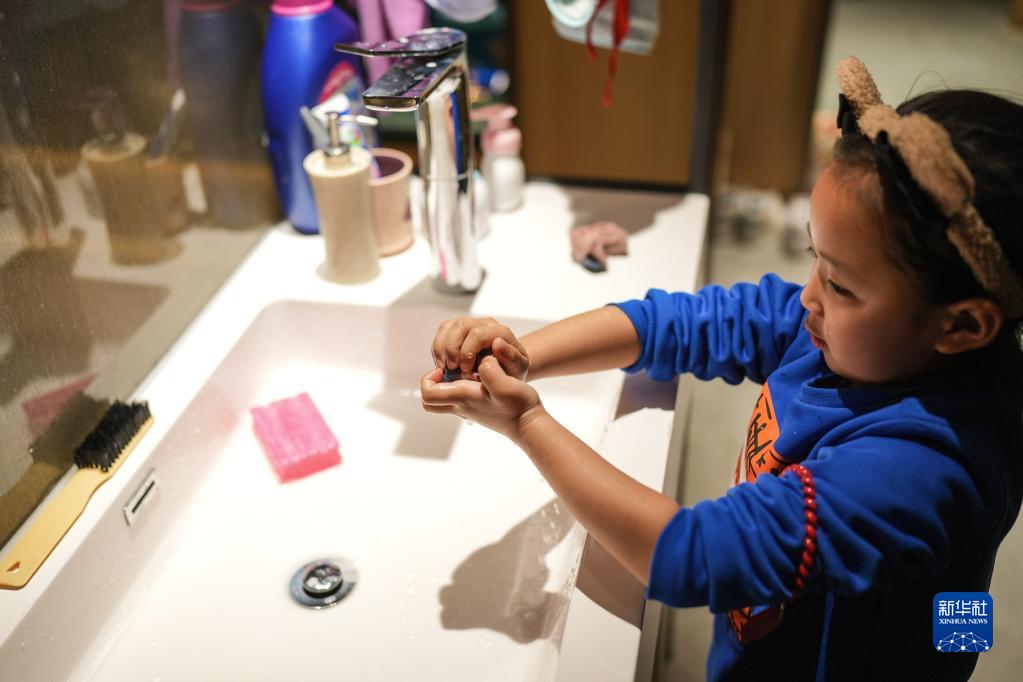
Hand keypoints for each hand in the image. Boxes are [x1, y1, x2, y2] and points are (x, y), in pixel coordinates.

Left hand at [420, 354, 543, 440]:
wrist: (528, 423)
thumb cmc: (517, 405)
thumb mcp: (506, 384)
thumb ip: (490, 369)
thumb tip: (481, 359)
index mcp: (462, 398)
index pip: (428, 393)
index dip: (430, 378)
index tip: (447, 367)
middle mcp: (460, 405)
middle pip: (430, 401)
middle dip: (432, 383)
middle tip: (447, 370)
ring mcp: (468, 408)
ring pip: (442, 399)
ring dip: (445, 383)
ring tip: (462, 370)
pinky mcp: (477, 407)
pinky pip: (457, 397)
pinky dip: (459, 386)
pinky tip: (478, 374)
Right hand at [431, 316, 529, 380]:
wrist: (506, 368)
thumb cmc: (511, 369)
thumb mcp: (517, 368)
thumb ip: (511, 357)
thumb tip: (497, 343)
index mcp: (500, 332)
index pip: (478, 333)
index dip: (467, 352)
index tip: (466, 371)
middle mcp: (485, 324)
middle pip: (460, 326)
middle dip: (451, 350)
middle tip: (452, 370)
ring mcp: (470, 324)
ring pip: (448, 327)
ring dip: (442, 349)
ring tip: (445, 368)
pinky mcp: (459, 329)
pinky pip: (443, 331)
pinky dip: (438, 348)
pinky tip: (443, 364)